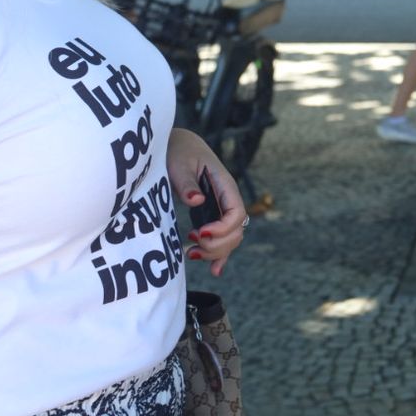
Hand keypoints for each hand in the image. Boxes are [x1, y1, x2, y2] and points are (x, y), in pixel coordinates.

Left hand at [166, 128, 246, 275]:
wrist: (179, 145)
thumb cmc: (179, 151)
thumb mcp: (179, 163)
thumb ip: (187, 182)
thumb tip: (196, 201)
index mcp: (224, 184)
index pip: (237, 212)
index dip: (222, 228)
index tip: (198, 233)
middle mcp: (227, 199)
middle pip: (237, 231)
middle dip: (217, 244)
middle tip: (192, 245)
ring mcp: (221, 208)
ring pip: (231, 238)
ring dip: (216, 252)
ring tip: (192, 254)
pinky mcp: (212, 216)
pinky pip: (223, 238)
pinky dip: (220, 255)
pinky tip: (214, 270)